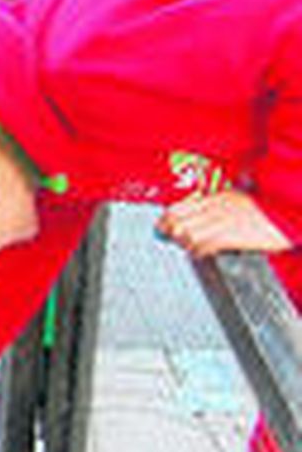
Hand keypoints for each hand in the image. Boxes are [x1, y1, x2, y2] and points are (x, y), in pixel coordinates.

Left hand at [156, 189, 290, 257]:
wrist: (292, 212)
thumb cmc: (269, 209)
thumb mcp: (240, 201)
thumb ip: (218, 207)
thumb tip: (199, 217)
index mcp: (215, 197)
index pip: (176, 208)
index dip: (164, 221)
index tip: (162, 229)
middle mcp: (215, 207)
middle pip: (175, 222)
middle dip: (170, 233)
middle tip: (174, 241)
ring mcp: (222, 220)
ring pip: (186, 234)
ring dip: (186, 244)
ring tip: (193, 248)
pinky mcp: (232, 235)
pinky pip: (204, 245)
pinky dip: (200, 252)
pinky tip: (205, 254)